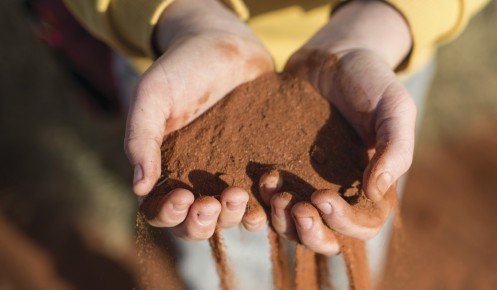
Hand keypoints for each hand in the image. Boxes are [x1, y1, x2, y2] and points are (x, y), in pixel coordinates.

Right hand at [128, 0, 272, 239]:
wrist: (226, 46)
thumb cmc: (181, 69)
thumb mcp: (153, 97)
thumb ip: (141, 138)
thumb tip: (138, 187)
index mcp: (165, 172)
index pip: (161, 213)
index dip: (169, 215)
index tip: (181, 197)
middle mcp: (197, 183)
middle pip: (197, 225)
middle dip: (203, 222)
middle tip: (213, 203)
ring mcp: (231, 177)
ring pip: (231, 218)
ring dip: (233, 216)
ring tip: (238, 194)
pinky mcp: (260, 168)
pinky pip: (263, 197)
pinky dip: (266, 203)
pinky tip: (270, 194)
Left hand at [268, 0, 414, 253]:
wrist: (335, 55)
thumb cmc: (373, 81)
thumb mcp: (396, 109)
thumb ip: (395, 150)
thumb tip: (374, 193)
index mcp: (372, 189)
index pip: (363, 228)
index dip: (343, 223)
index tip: (322, 197)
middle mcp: (339, 194)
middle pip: (325, 239)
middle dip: (309, 232)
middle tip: (297, 207)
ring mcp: (307, 185)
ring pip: (293, 227)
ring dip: (282, 220)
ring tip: (273, 190)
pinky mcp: (281, 170)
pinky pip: (268, 200)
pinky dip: (262, 200)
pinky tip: (260, 178)